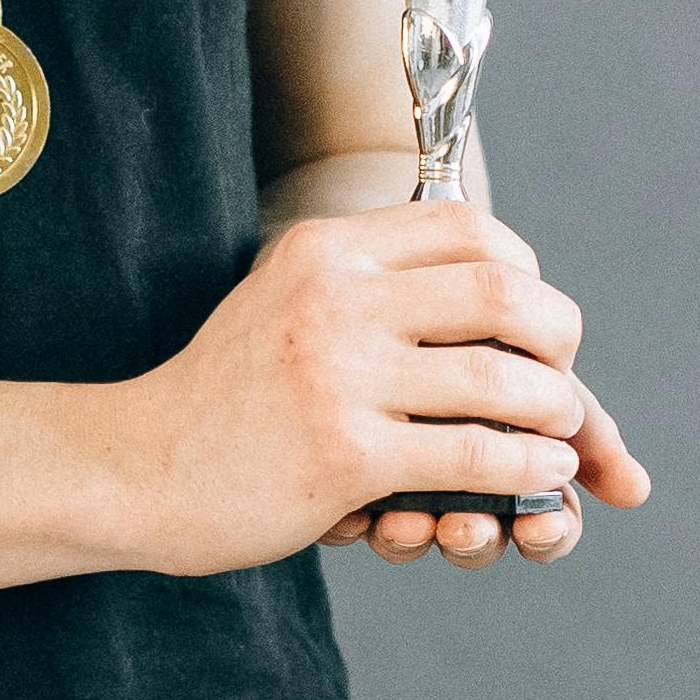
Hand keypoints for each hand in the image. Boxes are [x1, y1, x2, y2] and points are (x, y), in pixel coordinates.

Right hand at [119, 200, 650, 577]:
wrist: (134, 467)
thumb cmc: (223, 396)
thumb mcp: (283, 301)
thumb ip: (364, 284)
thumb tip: (475, 278)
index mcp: (328, 250)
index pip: (467, 227)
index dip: (526, 269)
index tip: (533, 317)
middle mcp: (337, 298)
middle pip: (503, 292)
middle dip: (559, 337)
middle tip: (564, 376)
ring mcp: (340, 376)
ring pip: (501, 378)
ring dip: (558, 409)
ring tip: (564, 431)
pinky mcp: (345, 454)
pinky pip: (473, 452)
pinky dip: (528, 464)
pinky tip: (542, 472)